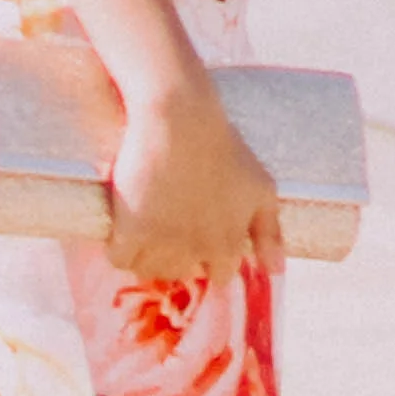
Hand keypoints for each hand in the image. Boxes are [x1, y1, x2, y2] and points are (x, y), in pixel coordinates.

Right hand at [107, 74, 281, 283]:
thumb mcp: (260, 188)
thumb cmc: (222, 147)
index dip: (206, 258)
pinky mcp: (132, 231)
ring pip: (148, 269)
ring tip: (143, 224)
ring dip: (144, 254)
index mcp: (229, 245)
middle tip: (165, 225)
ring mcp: (164, 243)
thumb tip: (276, 272)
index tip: (194, 236)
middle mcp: (198, 251)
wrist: (180, 119)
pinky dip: (118, 247)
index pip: (217, 276)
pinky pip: (119, 258)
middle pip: (179, 273)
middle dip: (174, 256)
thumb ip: (270, 232)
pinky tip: (122, 227)